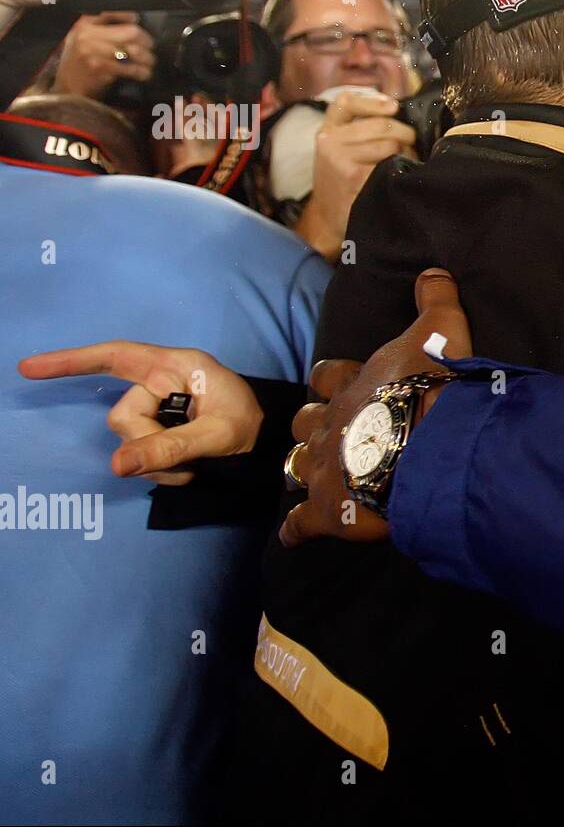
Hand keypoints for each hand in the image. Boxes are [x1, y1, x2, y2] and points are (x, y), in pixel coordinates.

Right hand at [18, 342, 261, 485]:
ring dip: (156, 462)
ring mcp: (160, 408)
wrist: (271, 443)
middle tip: (187, 459)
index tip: (29, 368)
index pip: (117, 356)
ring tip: (192, 466)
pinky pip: (140, 453)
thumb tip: (117, 465)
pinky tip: (185, 470)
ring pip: (129, 441)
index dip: (73, 361)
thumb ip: (170, 448)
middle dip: (148, 444)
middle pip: (123, 416)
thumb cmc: (252, 425)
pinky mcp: (160, 430)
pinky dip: (159, 468)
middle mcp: (163, 382)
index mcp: (178, 366)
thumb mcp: (218, 436)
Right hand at [53, 11, 155, 94]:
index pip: (110, 13)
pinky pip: (130, 68)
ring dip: (147, 58)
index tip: (137, 19)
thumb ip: (101, 26)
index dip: (127, 16)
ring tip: (149, 62)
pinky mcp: (101, 69)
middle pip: (130, 32)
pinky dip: (141, 72)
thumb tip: (132, 19)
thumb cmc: (79, 60)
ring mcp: (94, 52)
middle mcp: (88, 36)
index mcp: (85, 24)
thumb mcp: (83, 37)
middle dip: (146, 41)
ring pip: (134, 51)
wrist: (67, 85)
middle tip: (150, 48)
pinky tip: (144, 73)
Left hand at [279, 269, 472, 546]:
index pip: (327, 377)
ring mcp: (324, 468)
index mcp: (352, 385)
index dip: (328, 379)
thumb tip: (433, 270)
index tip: (330, 381)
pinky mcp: (328, 510)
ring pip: (297, 466)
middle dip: (313, 425)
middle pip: (305, 421)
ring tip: (315, 477)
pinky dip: (296, 529)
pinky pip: (300, 524)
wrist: (428, 445)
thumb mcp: (441, 330)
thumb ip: (435, 300)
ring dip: (304, 469)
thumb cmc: (431, 388)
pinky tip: (295, 535)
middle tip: (328, 432)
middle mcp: (330, 424)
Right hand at [293, 89, 416, 260]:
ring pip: (389, 142)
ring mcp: (341, 159)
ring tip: (408, 160)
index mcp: (326, 131)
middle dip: (404, 132)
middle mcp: (330, 141)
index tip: (393, 107)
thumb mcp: (337, 151)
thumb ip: (356, 130)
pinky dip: (403, 165)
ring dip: (407, 150)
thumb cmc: (340, 182)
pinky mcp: (355, 177)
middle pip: (381, 124)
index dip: (373, 101)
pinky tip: (402, 172)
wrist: (328, 218)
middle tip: (411, 144)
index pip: (346, 102)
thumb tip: (395, 111)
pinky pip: (390, 162)